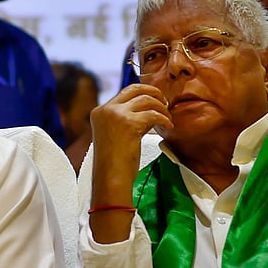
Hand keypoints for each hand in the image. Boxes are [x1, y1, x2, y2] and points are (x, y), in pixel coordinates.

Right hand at [88, 84, 171, 242]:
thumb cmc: (113, 163)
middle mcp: (106, 109)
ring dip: (161, 108)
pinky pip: (154, 114)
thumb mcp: (112, 135)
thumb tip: (144, 110)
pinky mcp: (130, 123)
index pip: (124, 93)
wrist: (111, 178)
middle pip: (134, 89)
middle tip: (164, 102)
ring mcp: (117, 114)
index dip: (142, 93)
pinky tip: (169, 126)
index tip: (155, 101)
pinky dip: (164, 119)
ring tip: (168, 119)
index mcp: (99, 111)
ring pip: (147, 99)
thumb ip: (122, 120)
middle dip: (153, 92)